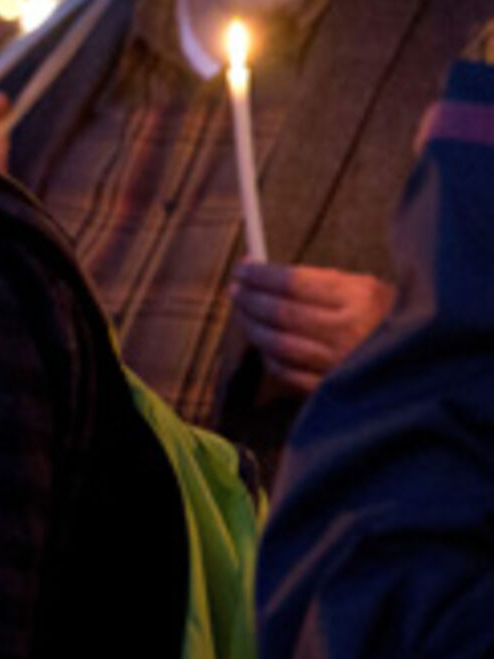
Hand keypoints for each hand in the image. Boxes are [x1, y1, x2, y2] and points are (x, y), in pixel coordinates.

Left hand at [230, 261, 396, 393]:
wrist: (424, 364)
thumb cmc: (386, 318)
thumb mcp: (365, 288)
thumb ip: (318, 281)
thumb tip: (261, 273)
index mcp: (361, 298)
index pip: (294, 283)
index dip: (261, 275)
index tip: (242, 269)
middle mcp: (349, 332)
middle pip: (281, 314)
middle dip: (250, 299)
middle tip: (236, 290)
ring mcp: (340, 364)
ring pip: (278, 344)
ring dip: (253, 327)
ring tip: (244, 314)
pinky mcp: (332, 390)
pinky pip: (286, 372)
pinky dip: (270, 356)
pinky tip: (265, 345)